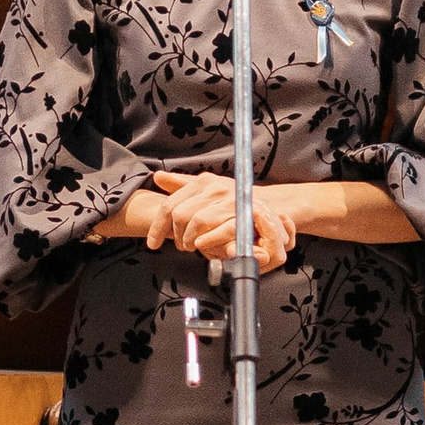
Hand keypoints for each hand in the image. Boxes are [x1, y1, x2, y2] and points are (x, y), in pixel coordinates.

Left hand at [146, 170, 299, 277]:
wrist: (272, 206)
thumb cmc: (237, 201)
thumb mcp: (209, 189)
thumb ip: (183, 185)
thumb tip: (158, 177)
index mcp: (203, 182)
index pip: (170, 204)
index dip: (158, 226)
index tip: (153, 243)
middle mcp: (214, 187)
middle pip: (179, 214)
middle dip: (176, 236)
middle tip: (180, 246)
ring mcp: (227, 199)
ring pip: (195, 221)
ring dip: (190, 240)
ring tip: (193, 247)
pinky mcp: (240, 212)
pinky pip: (215, 228)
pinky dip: (206, 241)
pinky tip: (203, 246)